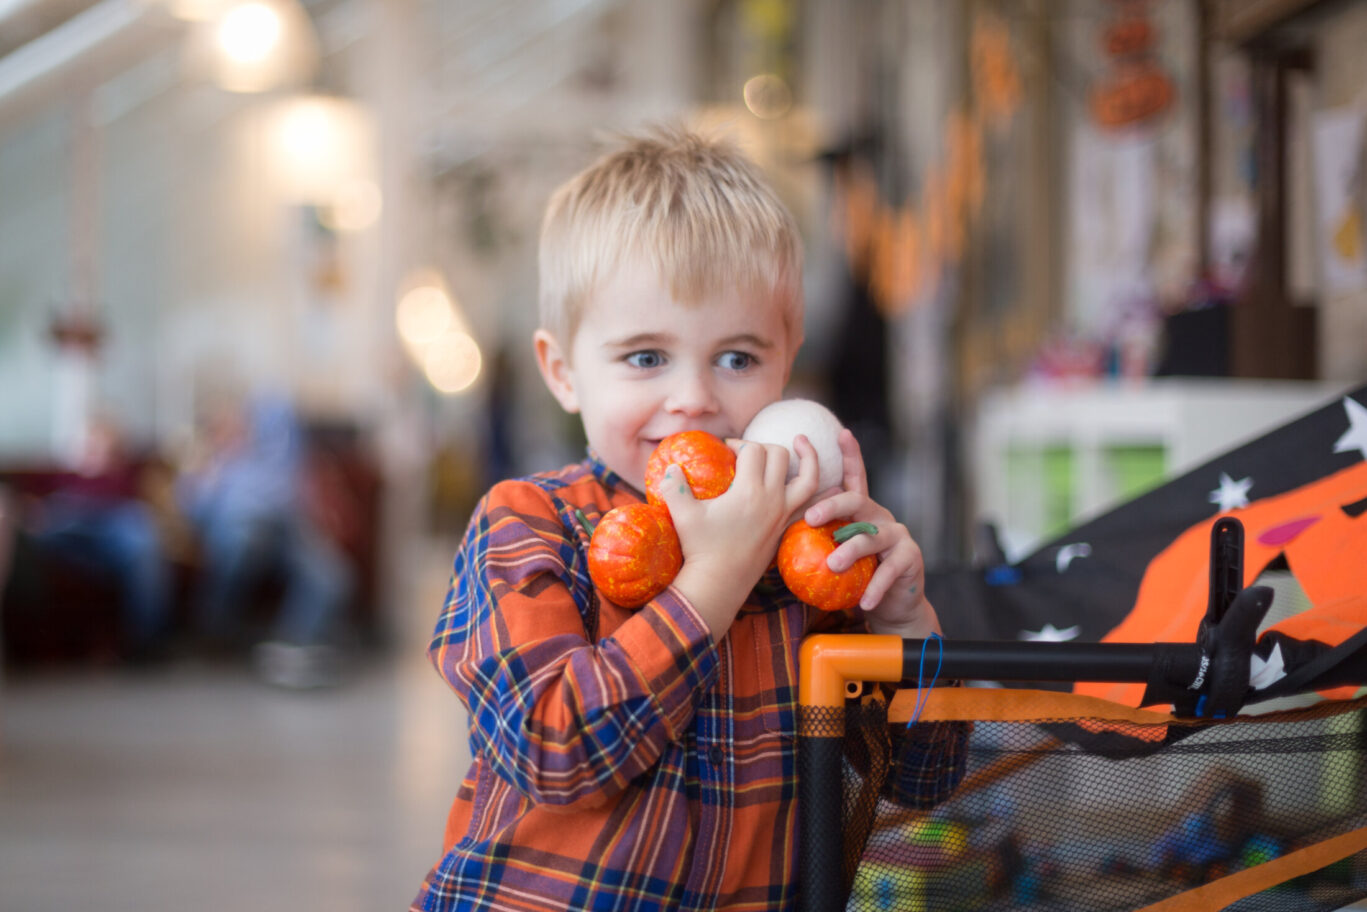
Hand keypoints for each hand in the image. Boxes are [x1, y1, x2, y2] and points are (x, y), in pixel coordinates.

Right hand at [658, 436, 819, 636]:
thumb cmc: (700, 549)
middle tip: (749, 453)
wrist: (720, 583)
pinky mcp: (786, 528)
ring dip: (809, 458)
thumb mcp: (682, 515)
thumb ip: (673, 487)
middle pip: (780, 455)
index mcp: (749, 491)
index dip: (739, 443)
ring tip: (802, 442)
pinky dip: (822, 493)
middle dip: (765, 446)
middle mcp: (772, 499)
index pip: (753, 450)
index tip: (726, 449)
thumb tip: (671, 467)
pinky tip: (830, 486)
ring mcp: (783, 514)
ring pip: (809, 478)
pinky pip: (812, 506)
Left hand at [801, 429, 940, 637]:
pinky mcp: (910, 557)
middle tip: (810, 516)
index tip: (841, 432)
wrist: (892, 604)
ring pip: (871, 536)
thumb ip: (818, 536)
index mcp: (862, 510)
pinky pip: (890, 570)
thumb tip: (773, 525)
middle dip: (833, 505)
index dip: (850, 454)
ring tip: (832, 565)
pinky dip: (875, 587)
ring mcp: (898, 535)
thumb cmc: (856, 576)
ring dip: (850, 551)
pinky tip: (863, 601)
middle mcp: (881, 516)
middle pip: (857, 501)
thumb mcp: (836, 552)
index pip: (854, 478)